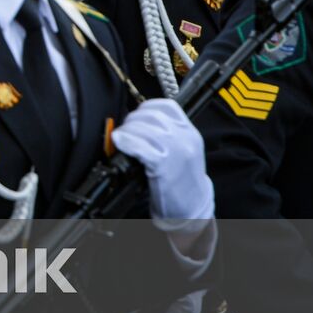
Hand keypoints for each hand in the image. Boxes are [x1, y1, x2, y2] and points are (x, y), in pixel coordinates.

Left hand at [111, 98, 213, 221]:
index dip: (146, 107)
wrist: (192, 206)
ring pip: (143, 129)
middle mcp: (184, 139)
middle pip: (151, 115)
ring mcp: (175, 151)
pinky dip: (126, 142)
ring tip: (121, 139)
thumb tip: (138, 122)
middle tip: (125, 131)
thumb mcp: (182, 150)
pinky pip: (140, 147)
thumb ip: (166, 134)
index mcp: (190, 132)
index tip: (137, 116)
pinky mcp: (163, 165)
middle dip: (132, 120)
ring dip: (126, 131)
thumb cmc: (182, 179)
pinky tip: (120, 143)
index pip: (166, 106)